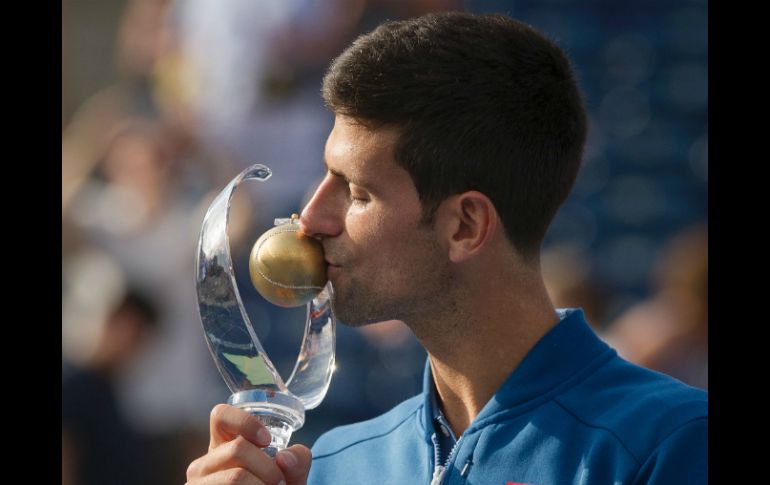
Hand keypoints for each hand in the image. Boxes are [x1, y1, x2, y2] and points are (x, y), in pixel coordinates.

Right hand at [186, 404, 311, 484]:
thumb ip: (297, 463)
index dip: (245, 422)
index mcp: (221, 447)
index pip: (220, 415)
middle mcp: (203, 465)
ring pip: (236, 476)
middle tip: (280, 484)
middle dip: (269, 468)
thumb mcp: (289, 477)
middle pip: (238, 448)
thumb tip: (286, 457)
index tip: (268, 440)